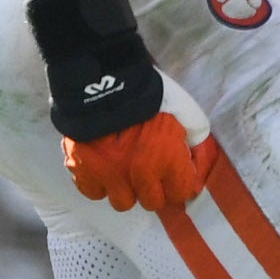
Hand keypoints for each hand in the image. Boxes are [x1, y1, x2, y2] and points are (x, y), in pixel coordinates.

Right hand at [63, 73, 211, 213]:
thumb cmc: (151, 93)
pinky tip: (105, 170)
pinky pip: (94, 192)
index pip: (182, 192)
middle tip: (152, 172)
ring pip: (123, 202)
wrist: (106, 77)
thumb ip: (196, 139)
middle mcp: (138, 173)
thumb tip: (197, 161)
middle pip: (152, 202)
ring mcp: (109, 174)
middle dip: (155, 188)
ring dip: (127, 189)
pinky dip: (100, 184)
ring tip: (126, 173)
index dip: (182, 182)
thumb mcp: (186, 110)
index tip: (179, 174)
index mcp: (167, 158)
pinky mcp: (82, 168)